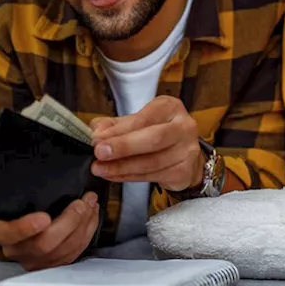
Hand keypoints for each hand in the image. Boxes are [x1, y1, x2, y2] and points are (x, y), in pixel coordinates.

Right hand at [0, 192, 100, 270]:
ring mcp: (35, 261)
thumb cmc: (13, 210)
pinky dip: (87, 234)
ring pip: (63, 251)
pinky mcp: (52, 264)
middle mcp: (18, 251)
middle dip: (69, 222)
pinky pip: (73, 253)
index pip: (11, 234)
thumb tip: (38, 173)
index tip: (44, 217)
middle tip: (81, 203)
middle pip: (44, 244)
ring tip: (91, 204)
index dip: (27, 228)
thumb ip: (20, 193)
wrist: (13, 228)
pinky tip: (91, 217)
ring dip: (83, 226)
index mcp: (2, 233)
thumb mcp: (10, 200)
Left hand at [89, 96, 203, 191]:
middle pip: (153, 139)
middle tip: (100, 153)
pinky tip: (114, 176)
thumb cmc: (158, 133)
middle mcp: (183, 127)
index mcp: (170, 107)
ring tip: (101, 168)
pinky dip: (129, 177)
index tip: (97, 138)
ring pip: (151, 162)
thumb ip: (116, 125)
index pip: (144, 118)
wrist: (184, 155)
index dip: (119, 130)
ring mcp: (187, 151)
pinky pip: (152, 177)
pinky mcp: (183, 172)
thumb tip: (97, 131)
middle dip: (123, 147)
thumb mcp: (138, 122)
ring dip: (121, 167)